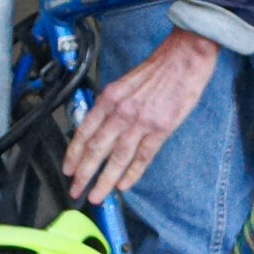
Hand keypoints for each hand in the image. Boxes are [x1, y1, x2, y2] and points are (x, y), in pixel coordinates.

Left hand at [64, 28, 219, 202]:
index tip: (68, 168)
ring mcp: (141, 122)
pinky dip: (132, 173)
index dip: (74, 153)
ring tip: (97, 196)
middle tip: (76, 190)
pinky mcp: (160, 129)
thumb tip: (99, 126)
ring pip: (117, 158)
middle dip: (84, 173)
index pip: (84, 131)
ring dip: (105, 180)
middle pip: (96, 149)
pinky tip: (123, 185)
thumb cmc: (157, 69)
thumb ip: (110, 105)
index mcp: (109, 98)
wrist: (184, 57)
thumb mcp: (124, 82)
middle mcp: (121, 111)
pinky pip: (142, 157)